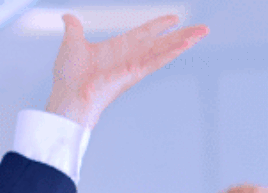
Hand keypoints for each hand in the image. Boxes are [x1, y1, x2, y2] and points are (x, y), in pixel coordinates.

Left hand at [44, 14, 206, 128]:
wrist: (67, 96)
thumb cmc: (68, 78)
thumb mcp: (72, 44)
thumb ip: (74, 29)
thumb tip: (67, 18)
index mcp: (117, 48)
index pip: (143, 33)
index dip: (158, 25)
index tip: (173, 19)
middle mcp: (128, 56)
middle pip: (161, 42)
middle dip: (181, 35)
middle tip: (201, 28)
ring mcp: (133, 65)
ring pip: (164, 50)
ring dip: (184, 41)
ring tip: (202, 33)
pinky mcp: (133, 73)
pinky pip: (156, 60)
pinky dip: (171, 52)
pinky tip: (185, 44)